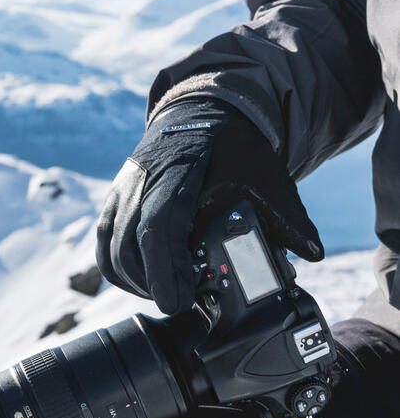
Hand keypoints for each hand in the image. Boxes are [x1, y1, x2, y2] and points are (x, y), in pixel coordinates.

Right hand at [96, 98, 322, 314]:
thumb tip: (312, 252)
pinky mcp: (114, 203)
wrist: (200, 113)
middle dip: (152, 284)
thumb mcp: (265, 171)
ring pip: (111, 251)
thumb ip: (287, 213)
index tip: (176, 301)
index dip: (164, 268)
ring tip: (167, 295)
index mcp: (176, 171)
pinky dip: (120, 272)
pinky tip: (144, 284)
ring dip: (136, 282)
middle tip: (182, 304)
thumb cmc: (231, 144)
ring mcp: (121, 192)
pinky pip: (104, 246)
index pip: (159, 225)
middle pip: (128, 246)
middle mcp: (140, 182)